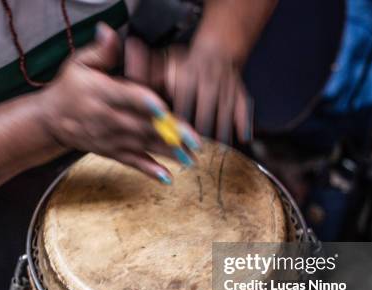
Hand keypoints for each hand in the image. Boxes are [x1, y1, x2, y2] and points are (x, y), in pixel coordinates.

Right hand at [39, 23, 199, 182]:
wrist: (50, 120)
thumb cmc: (69, 88)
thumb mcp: (79, 64)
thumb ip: (100, 51)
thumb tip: (109, 32)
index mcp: (101, 93)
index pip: (126, 97)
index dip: (145, 103)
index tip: (164, 110)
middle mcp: (106, 118)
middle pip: (141, 125)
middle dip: (169, 133)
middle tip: (194, 139)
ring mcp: (110, 138)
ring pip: (142, 145)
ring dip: (168, 152)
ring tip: (191, 158)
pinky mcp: (111, 152)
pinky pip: (132, 162)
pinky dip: (149, 170)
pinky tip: (167, 177)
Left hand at [125, 38, 252, 143]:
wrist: (218, 49)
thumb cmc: (185, 64)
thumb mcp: (165, 66)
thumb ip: (148, 78)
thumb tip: (128, 84)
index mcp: (187, 78)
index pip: (181, 104)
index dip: (177, 124)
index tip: (171, 142)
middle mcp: (208, 83)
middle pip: (204, 113)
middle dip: (198, 135)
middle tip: (193, 157)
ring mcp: (226, 89)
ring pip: (224, 114)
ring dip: (220, 135)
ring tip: (217, 154)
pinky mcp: (240, 94)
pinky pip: (244, 109)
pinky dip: (243, 123)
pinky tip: (242, 139)